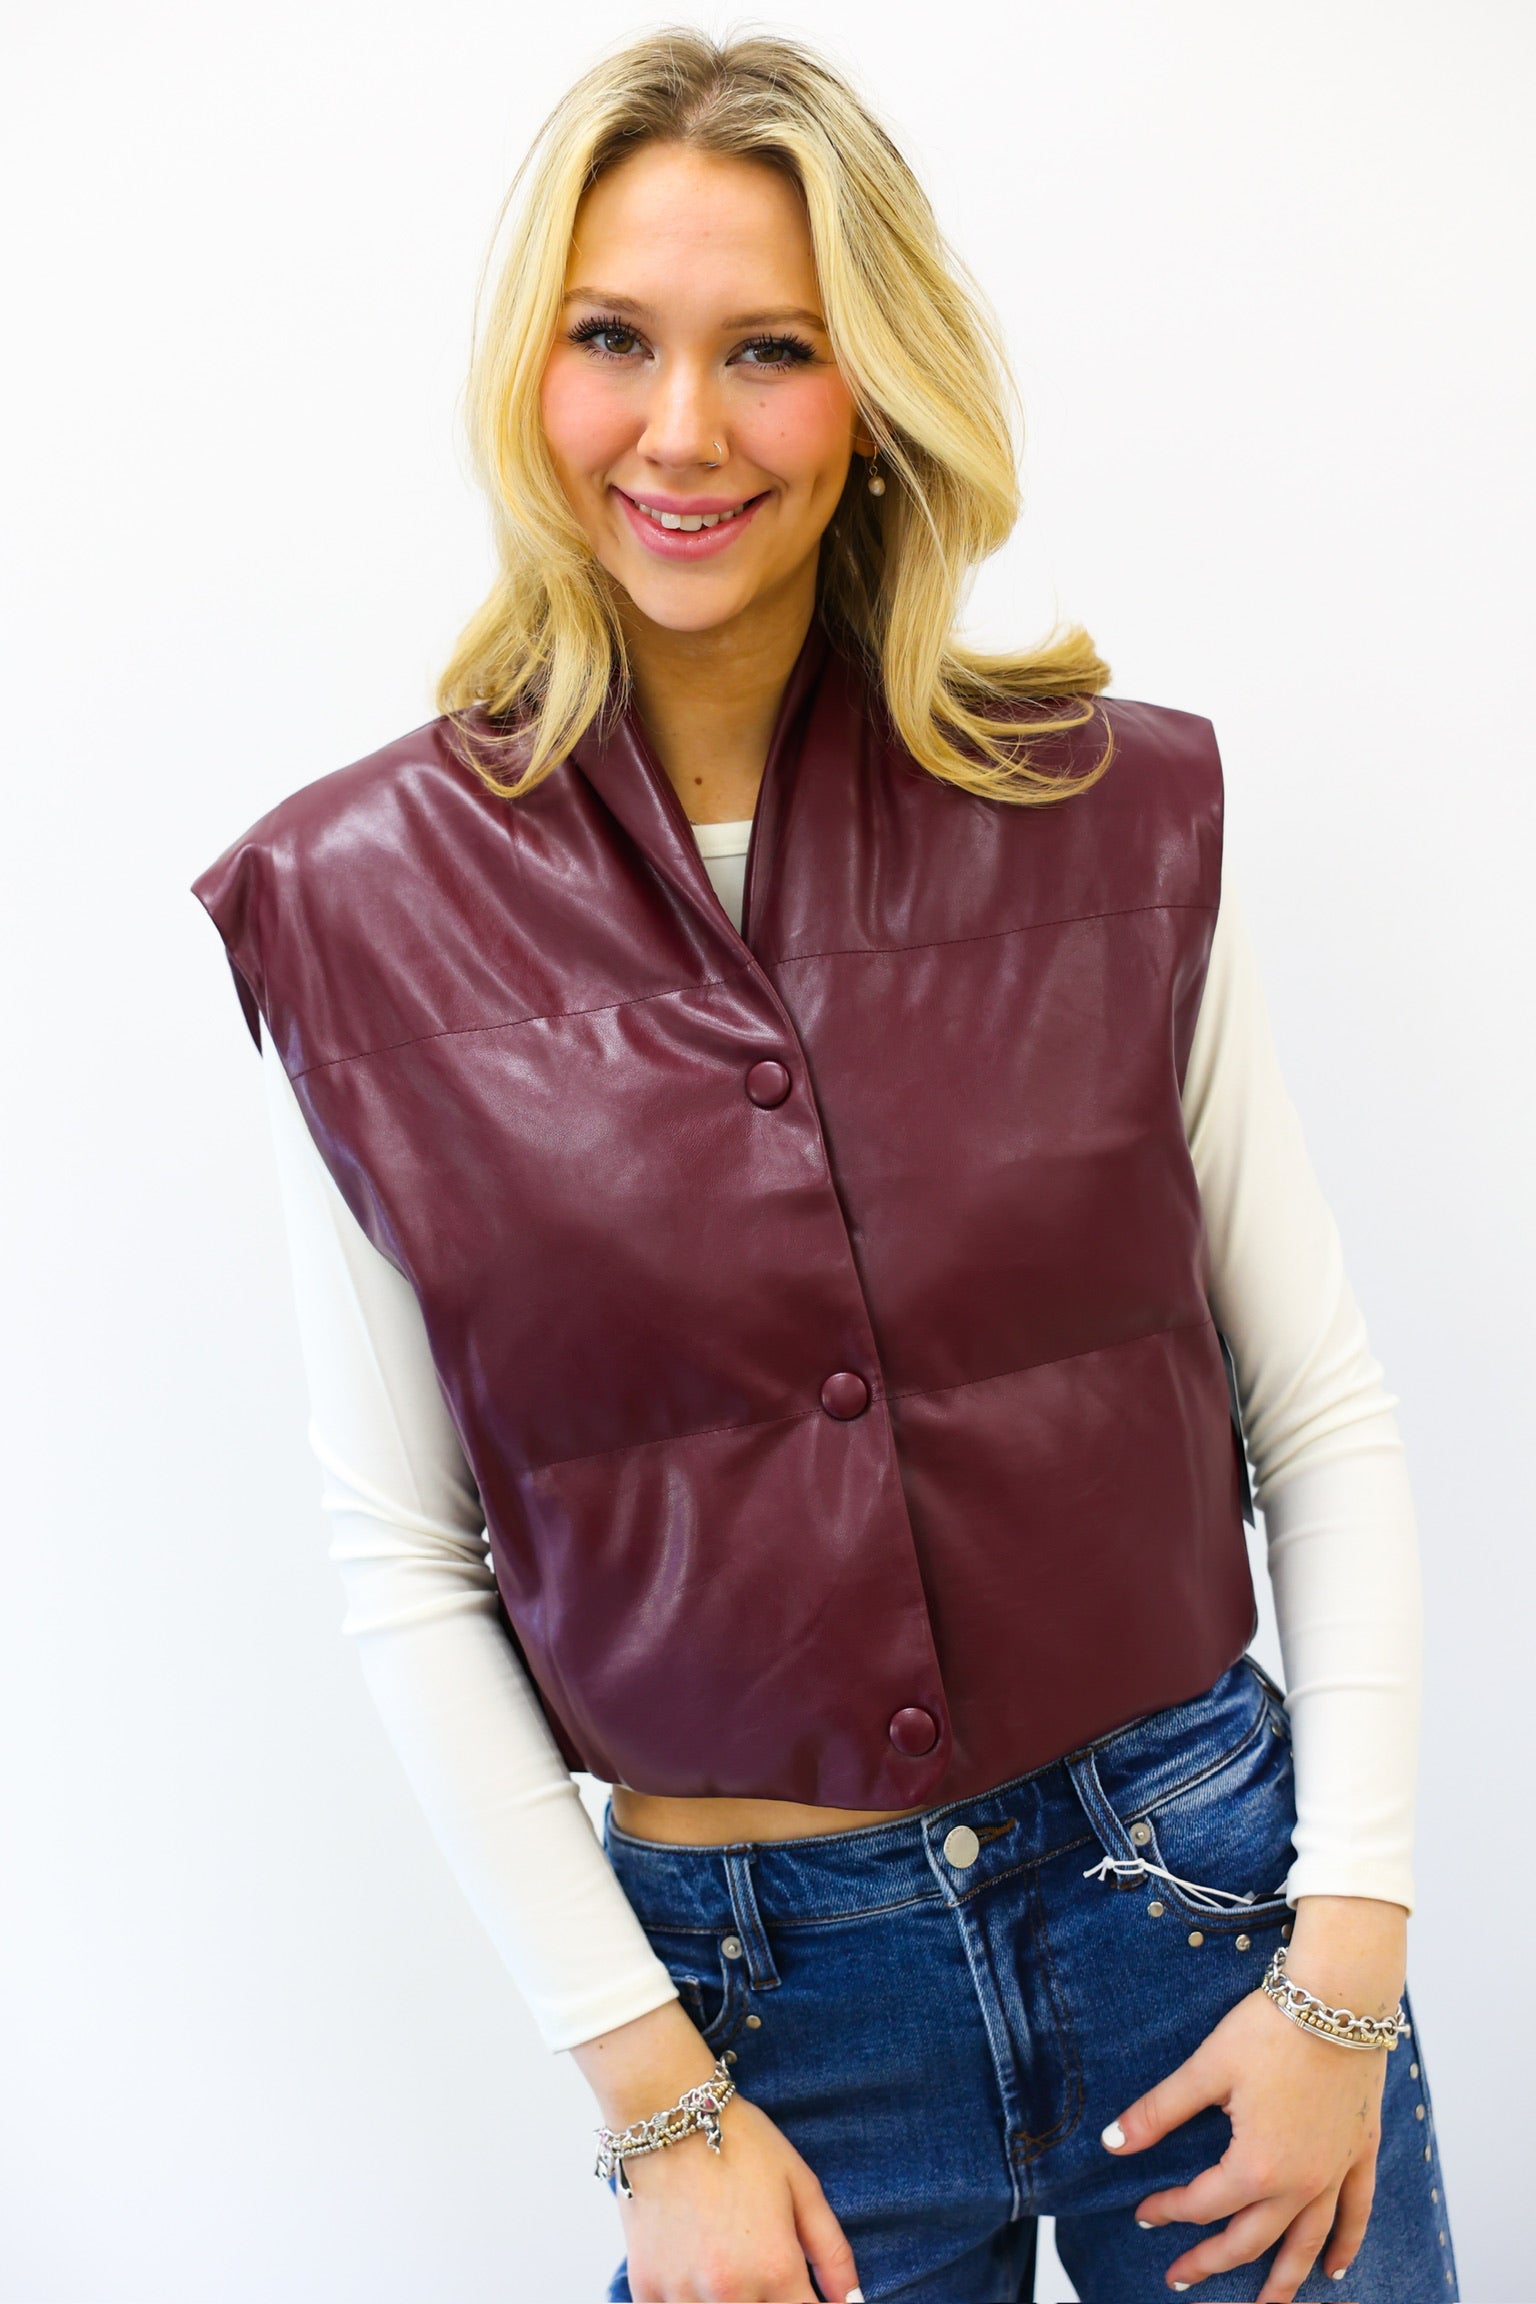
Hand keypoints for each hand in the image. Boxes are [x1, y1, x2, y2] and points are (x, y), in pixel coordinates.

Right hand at [572, 1997, 861, 2302]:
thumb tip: (852, 2301)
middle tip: (763, 2268)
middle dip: (771, 2302)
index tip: (803, 2292)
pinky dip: (691, 2301)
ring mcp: (683, 2294)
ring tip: (730, 2264)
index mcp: (775, 2267)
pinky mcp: (645, 2288)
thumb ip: (832, 2251)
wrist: (665, 2113)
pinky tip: (696, 2271)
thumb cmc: (740, 2141)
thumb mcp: (799, 2184)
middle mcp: (730, 2290)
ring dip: (731, 2303)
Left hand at [1100, 1899, 1406, 2299]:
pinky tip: (1334, 2269)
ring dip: (1285, 2280)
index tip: (1143, 2213)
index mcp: (1257, 2166)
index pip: (1203, 2203)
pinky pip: (1356, 2213)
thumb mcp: (1206, 2068)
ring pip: (1309, 2243)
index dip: (1169, 2211)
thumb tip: (1112, 2143)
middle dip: (1214, 2263)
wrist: (1339, 1999)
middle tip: (1182, 2278)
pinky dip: (1346, 2246)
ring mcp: (1335, 2172)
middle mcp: (1301, 2183)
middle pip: (1253, 2240)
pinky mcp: (1360, 2153)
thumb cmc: (1270, 2028)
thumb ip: (1159, 2111)